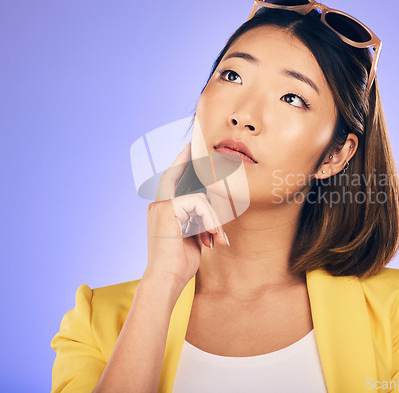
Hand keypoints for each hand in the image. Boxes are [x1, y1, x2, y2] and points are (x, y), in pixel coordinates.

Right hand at [143, 142, 227, 290]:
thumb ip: (197, 220)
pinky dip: (211, 221)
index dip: (180, 163)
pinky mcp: (168, 210)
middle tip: (193, 141)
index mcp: (162, 210)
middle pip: (174, 175)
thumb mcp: (192, 237)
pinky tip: (214, 239)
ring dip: (212, 218)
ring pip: (196, 196)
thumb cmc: (180, 264)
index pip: (172, 181)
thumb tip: (209, 209)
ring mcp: (161, 206)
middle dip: (184, 157)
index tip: (188, 148)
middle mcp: (158, 205)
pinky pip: (199, 205)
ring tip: (218, 238)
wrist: (166, 280)